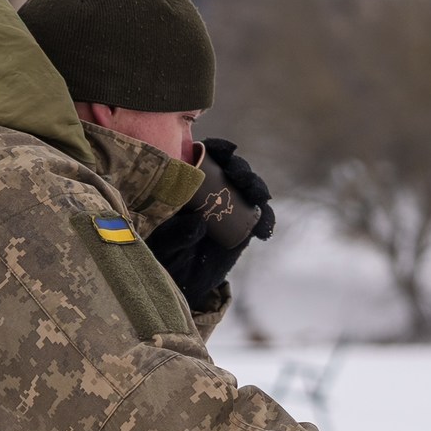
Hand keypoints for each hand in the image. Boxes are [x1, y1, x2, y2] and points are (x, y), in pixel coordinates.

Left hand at [148, 139, 274, 312]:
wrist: (180, 282)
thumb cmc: (163, 259)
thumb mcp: (164, 248)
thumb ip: (176, 236)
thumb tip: (198, 221)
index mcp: (187, 184)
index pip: (205, 157)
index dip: (218, 148)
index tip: (226, 151)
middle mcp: (211, 190)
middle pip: (231, 169)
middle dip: (241, 169)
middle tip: (241, 178)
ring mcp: (230, 207)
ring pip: (249, 189)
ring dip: (256, 188)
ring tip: (258, 197)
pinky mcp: (244, 226)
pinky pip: (260, 217)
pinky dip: (266, 220)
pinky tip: (264, 230)